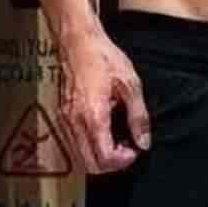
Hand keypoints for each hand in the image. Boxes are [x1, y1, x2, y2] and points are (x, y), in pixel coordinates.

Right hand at [57, 34, 150, 174]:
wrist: (78, 41)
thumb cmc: (103, 58)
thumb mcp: (130, 84)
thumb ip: (138, 116)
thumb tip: (143, 142)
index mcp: (93, 116)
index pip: (105, 157)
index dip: (123, 161)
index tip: (135, 149)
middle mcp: (75, 123)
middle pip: (90, 165)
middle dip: (112, 164)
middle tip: (128, 149)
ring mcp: (66, 121)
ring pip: (81, 157)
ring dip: (101, 157)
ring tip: (118, 140)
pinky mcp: (63, 116)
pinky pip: (75, 144)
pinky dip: (91, 147)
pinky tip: (105, 131)